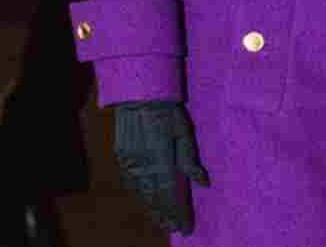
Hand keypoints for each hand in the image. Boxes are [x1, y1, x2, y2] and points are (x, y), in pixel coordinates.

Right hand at [113, 100, 208, 234]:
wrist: (137, 95)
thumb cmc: (167, 110)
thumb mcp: (184, 131)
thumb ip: (190, 158)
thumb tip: (203, 182)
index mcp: (162, 160)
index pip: (172, 194)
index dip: (180, 212)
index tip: (187, 227)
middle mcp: (144, 166)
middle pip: (157, 198)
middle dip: (168, 215)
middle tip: (176, 228)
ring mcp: (130, 163)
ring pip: (143, 193)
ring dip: (154, 209)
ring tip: (163, 222)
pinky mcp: (122, 158)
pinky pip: (133, 183)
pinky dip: (142, 195)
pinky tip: (147, 202)